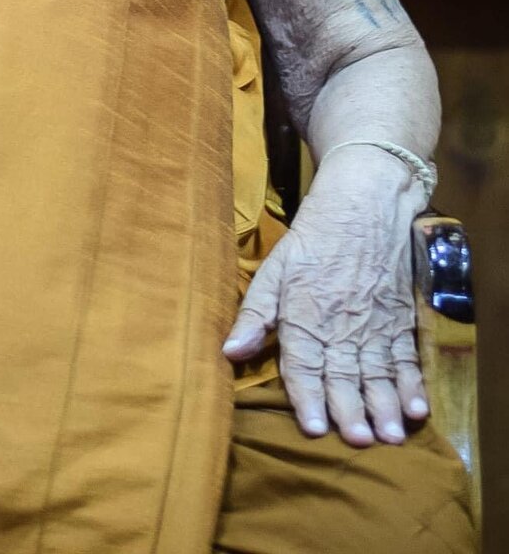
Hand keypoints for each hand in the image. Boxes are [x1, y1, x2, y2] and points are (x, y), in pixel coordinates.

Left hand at [222, 145, 428, 445]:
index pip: (304, 363)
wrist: (362, 205)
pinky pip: (406, 357)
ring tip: (388, 435)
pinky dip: (413, 383)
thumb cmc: (312, 239)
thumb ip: (254, 315)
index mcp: (304, 314)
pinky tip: (417, 408)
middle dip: (350, 411)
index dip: (308, 398)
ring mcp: (373, 323)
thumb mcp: (274, 271)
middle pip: (345, 374)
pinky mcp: (398, 319)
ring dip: (384, 405)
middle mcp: (339, 323)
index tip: (314, 429)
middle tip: (357, 440)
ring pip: (378, 371)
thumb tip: (229, 353)